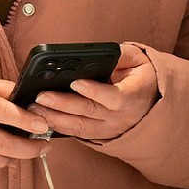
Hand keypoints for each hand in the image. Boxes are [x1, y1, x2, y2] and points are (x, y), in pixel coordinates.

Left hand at [34, 45, 159, 140]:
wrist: (153, 105)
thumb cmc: (143, 79)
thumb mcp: (139, 61)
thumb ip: (121, 55)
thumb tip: (101, 52)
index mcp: (132, 96)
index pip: (113, 97)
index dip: (94, 91)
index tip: (75, 82)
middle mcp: (120, 117)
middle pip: (88, 112)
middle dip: (62, 104)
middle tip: (41, 95)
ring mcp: (110, 129)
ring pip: (80, 127)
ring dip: (55, 118)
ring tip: (34, 108)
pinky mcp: (101, 136)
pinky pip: (77, 134)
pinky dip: (59, 128)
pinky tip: (43, 118)